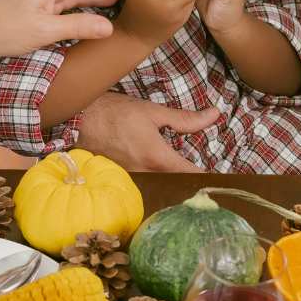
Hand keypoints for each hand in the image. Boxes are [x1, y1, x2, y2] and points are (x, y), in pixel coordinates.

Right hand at [77, 91, 218, 172]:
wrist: (78, 120)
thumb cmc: (115, 113)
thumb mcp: (153, 112)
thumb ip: (185, 119)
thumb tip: (215, 115)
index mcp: (158, 158)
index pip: (192, 175)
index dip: (209, 178)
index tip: (223, 178)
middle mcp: (146, 174)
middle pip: (177, 186)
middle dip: (191, 182)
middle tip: (206, 177)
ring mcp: (132, 180)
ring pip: (160, 187)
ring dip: (173, 184)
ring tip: (185, 178)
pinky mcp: (122, 180)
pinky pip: (144, 185)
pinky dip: (155, 182)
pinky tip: (159, 175)